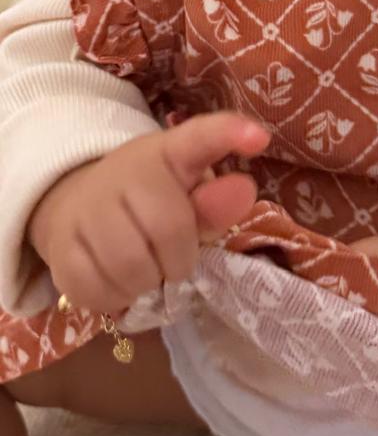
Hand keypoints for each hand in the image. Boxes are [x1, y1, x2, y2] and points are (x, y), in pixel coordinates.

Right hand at [29, 112, 269, 314]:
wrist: (77, 206)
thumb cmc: (148, 203)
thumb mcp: (187, 195)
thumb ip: (217, 202)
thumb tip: (245, 190)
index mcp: (167, 152)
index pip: (198, 137)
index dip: (228, 134)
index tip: (259, 138)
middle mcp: (123, 171)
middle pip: (167, 229)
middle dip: (179, 260)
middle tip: (172, 261)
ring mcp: (86, 208)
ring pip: (130, 268)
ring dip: (147, 284)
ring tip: (145, 271)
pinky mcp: (60, 249)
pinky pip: (98, 292)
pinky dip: (116, 300)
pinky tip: (118, 282)